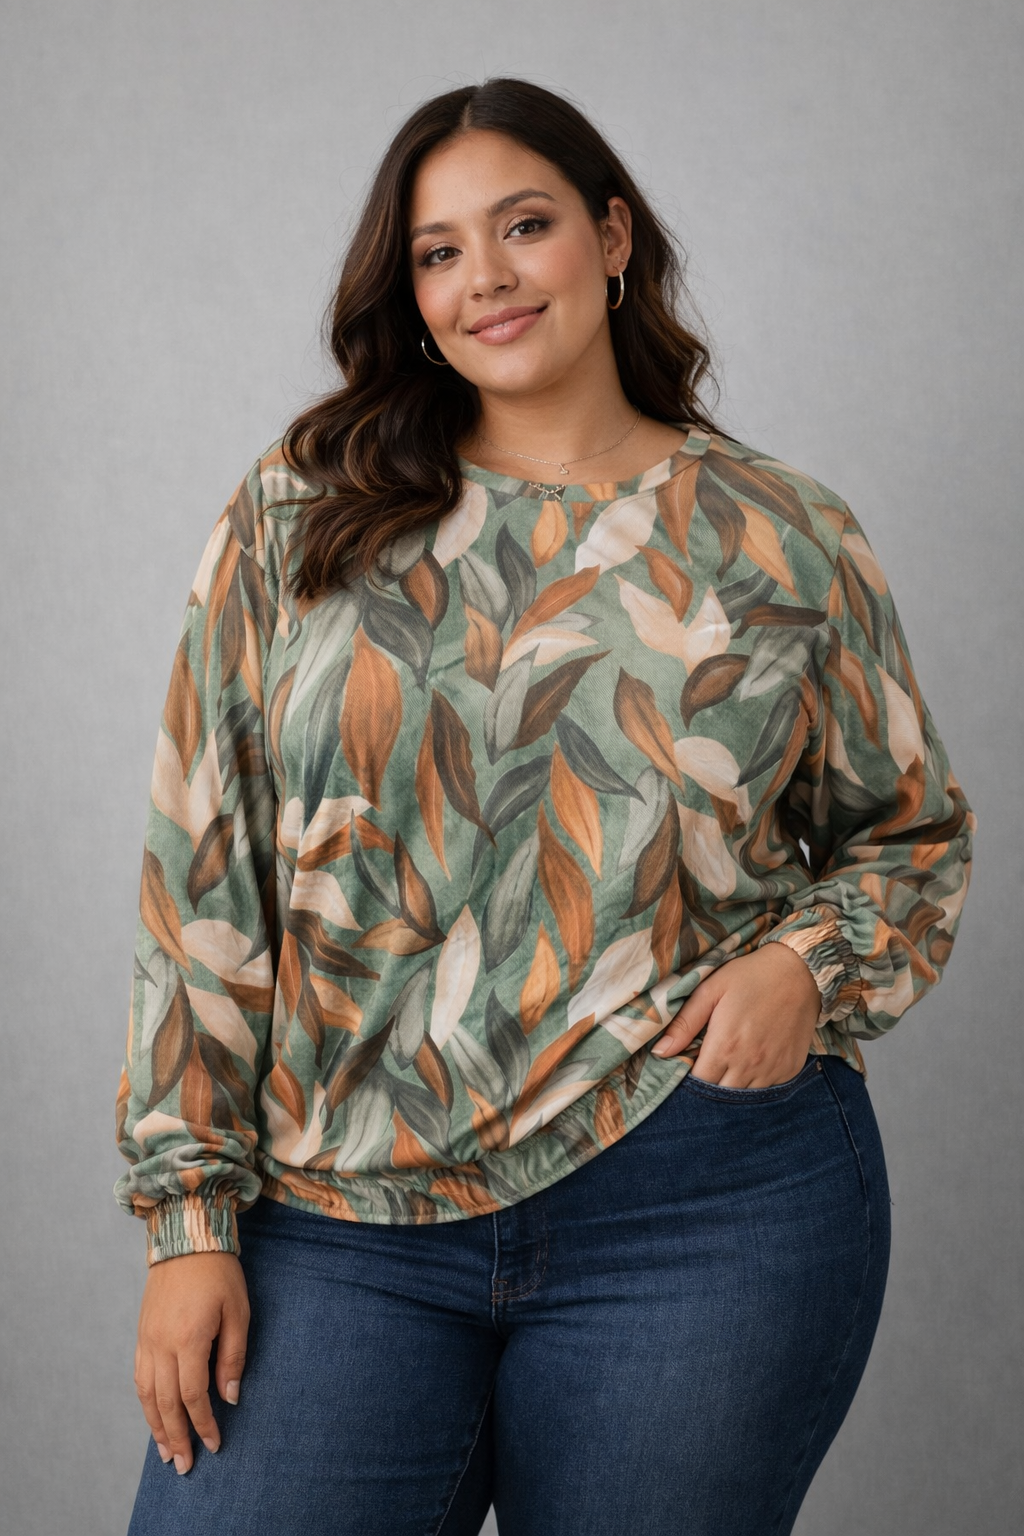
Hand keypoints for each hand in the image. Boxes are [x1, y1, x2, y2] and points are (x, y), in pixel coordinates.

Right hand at [134, 1250, 249, 1474]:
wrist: (185, 1238)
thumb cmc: (219, 1273)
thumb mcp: (238, 1311)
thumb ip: (233, 1355)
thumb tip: (231, 1396)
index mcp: (189, 1339)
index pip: (194, 1396)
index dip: (204, 1424)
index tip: (215, 1444)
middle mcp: (162, 1345)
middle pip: (166, 1403)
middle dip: (177, 1437)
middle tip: (186, 1466)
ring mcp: (147, 1340)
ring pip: (147, 1396)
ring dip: (156, 1427)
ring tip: (166, 1453)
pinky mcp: (141, 1335)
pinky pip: (139, 1378)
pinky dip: (145, 1403)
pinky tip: (153, 1417)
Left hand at [651, 943, 822, 1086]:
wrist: (800, 971)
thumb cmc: (750, 977)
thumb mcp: (710, 990)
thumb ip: (684, 1023)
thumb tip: (660, 1052)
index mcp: (725, 1046)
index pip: (699, 1083)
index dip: (690, 1079)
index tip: (689, 1065)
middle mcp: (749, 1065)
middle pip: (721, 1095)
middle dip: (710, 1085)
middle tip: (708, 1065)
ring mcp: (772, 1069)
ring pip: (745, 1097)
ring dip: (733, 1086)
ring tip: (730, 1065)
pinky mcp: (790, 1069)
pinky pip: (768, 1090)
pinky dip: (757, 1082)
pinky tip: (752, 1063)